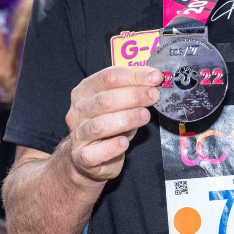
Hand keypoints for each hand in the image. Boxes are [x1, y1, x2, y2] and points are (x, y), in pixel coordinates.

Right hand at [64, 66, 160, 183]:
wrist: (90, 158)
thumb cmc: (108, 126)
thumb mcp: (119, 104)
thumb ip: (133, 91)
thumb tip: (154, 80)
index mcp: (84, 91)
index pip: (107, 77)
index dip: (134, 75)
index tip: (155, 77)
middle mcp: (78, 111)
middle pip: (104, 100)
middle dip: (133, 96)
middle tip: (154, 95)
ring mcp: (78, 135)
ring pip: (100, 125)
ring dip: (126, 118)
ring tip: (145, 116)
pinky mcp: (81, 157)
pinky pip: (95, 152)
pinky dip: (111, 147)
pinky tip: (125, 142)